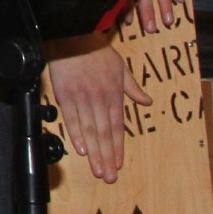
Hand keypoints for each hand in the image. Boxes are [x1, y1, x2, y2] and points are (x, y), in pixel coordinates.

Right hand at [46, 38, 145, 182]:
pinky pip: (71, 118)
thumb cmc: (97, 51)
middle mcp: (99, 100)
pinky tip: (81, 149)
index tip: (119, 164)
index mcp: (114, 95)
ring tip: (97, 169)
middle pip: (103, 134)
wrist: (74, 37)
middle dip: (106, 157)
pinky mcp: (65, 95)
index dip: (118, 147)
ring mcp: (82, 99)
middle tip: (108, 176)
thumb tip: (147, 102)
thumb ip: (133, 88)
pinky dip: (76, 134)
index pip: (117, 127)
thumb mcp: (121, 68)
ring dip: (94, 152)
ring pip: (89, 131)